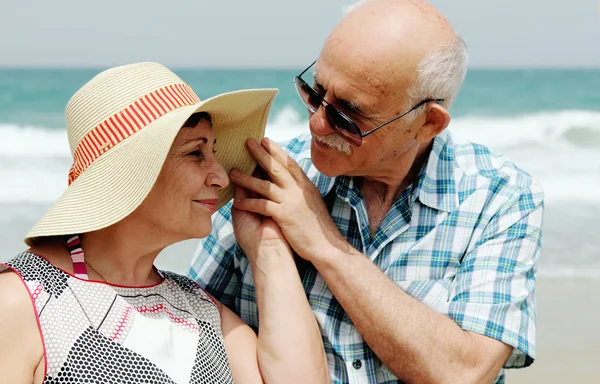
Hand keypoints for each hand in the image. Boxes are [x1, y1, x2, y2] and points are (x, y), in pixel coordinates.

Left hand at [230, 138, 348, 262]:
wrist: (326, 245)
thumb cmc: (319, 227)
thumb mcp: (312, 202)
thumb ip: (302, 190)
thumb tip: (294, 182)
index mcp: (305, 186)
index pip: (289, 163)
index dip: (277, 151)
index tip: (266, 140)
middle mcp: (298, 190)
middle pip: (277, 167)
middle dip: (261, 154)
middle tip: (248, 142)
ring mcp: (291, 201)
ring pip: (265, 185)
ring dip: (247, 178)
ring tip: (233, 172)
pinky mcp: (284, 215)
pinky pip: (262, 205)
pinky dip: (249, 203)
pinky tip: (237, 203)